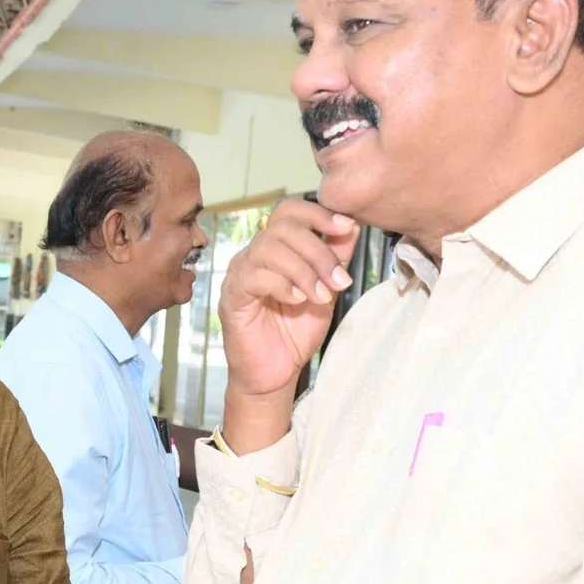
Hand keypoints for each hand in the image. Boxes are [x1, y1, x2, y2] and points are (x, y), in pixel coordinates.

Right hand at [219, 199, 357, 410]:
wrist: (276, 373)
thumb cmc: (295, 332)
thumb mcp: (325, 289)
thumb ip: (335, 258)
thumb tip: (352, 226)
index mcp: (275, 248)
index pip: (289, 211)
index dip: (318, 213)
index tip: (348, 227)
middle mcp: (253, 255)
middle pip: (282, 227)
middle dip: (319, 250)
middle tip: (339, 280)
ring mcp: (239, 274)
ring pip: (270, 249)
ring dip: (304, 271)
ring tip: (321, 296)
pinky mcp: (232, 297)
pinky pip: (255, 276)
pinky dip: (283, 285)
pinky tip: (298, 301)